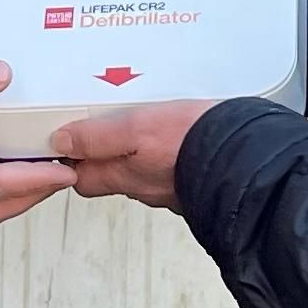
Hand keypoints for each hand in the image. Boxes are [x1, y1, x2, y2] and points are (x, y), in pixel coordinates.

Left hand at [50, 101, 217, 211]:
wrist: (246, 158)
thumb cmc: (192, 144)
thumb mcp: (135, 128)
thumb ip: (97, 137)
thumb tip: (62, 141)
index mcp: (123, 175)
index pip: (83, 178)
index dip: (72, 158)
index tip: (69, 137)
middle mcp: (144, 187)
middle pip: (110, 173)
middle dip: (104, 152)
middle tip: (103, 122)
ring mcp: (170, 187)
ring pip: (142, 169)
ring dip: (138, 150)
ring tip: (142, 120)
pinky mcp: (195, 179)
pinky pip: (171, 167)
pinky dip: (167, 152)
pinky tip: (176, 133)